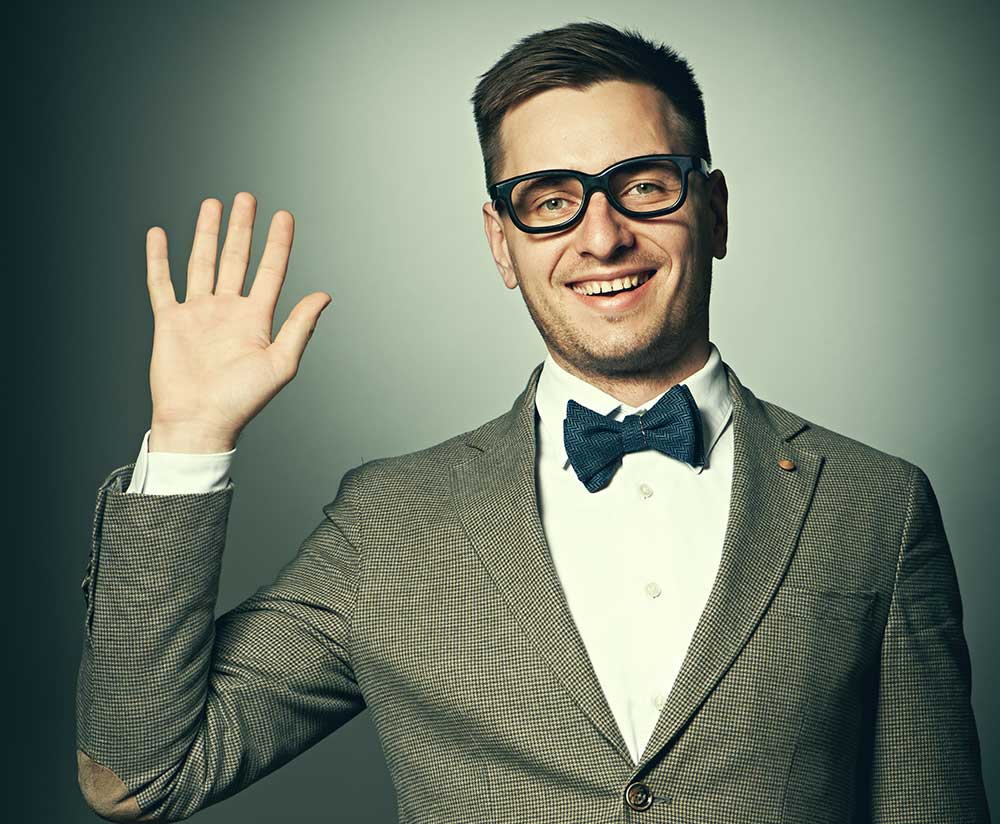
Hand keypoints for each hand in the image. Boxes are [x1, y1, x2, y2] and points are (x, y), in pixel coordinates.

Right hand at [146, 193, 330, 452]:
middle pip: (237, 259)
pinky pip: (162, 283)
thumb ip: (300, 327)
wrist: (199, 422)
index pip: (271, 270)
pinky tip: (160, 235)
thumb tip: (324, 295)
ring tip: (213, 205)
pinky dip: (158, 259)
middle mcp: (228, 311)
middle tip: (246, 198)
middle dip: (242, 228)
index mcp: (256, 319)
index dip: (278, 243)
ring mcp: (198, 314)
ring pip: (203, 263)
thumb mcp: (280, 363)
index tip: (284, 215)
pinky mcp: (169, 321)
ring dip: (207, 234)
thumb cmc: (241, 401)